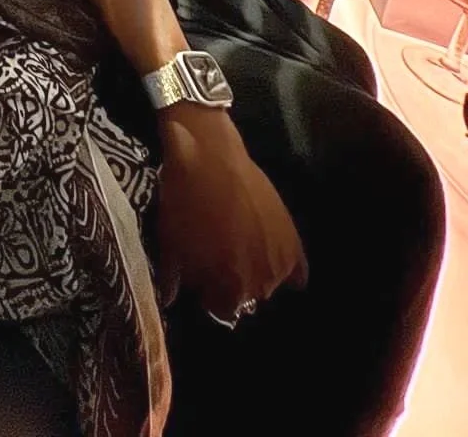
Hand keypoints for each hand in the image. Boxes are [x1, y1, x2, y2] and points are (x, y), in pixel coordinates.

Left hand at [155, 107, 307, 321]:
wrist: (210, 157)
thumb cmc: (184, 202)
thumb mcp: (170, 243)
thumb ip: (173, 279)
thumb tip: (169, 300)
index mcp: (229, 289)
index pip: (223, 310)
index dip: (209, 292)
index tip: (202, 275)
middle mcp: (261, 283)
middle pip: (247, 296)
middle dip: (232, 282)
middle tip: (219, 255)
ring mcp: (280, 260)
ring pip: (269, 281)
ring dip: (256, 271)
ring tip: (240, 244)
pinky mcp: (293, 236)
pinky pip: (297, 269)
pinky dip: (287, 268)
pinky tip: (273, 257)